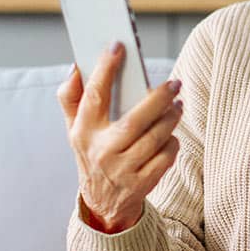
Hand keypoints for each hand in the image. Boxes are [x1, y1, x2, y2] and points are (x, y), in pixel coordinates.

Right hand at [57, 41, 183, 232]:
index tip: (118, 47)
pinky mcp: (140, 185)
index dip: (105, 70)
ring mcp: (121, 170)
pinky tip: (172, 134)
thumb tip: (76, 66)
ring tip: (178, 104)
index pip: (94, 96)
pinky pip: (164, 159)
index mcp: (82, 132)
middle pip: (134, 120)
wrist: (101, 203)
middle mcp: (101, 151)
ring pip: (153, 139)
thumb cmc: (92, 153)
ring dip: (170, 119)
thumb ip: (71, 97)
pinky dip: (172, 144)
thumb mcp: (74, 129)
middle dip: (157, 99)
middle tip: (174, 83)